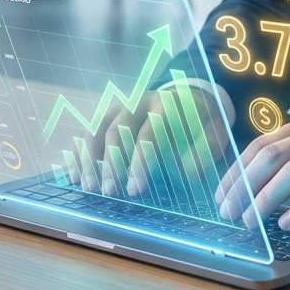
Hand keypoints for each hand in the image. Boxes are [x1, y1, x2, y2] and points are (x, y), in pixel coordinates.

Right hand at [68, 86, 225, 197]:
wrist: (189, 96)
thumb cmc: (201, 120)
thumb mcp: (214, 131)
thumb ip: (206, 149)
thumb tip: (188, 171)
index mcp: (165, 104)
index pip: (148, 132)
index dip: (140, 162)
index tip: (135, 189)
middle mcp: (137, 100)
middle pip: (116, 130)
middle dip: (110, 164)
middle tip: (108, 192)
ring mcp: (118, 106)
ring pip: (94, 128)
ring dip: (88, 159)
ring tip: (87, 186)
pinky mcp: (107, 114)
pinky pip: (86, 130)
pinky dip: (78, 152)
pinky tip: (75, 175)